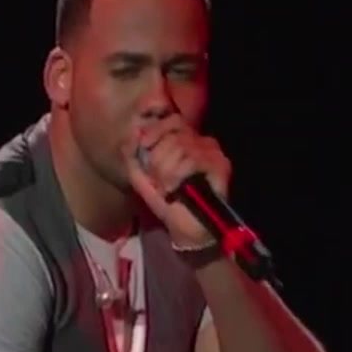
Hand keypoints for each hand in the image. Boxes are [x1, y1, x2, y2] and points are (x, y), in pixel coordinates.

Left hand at [122, 116, 230, 247]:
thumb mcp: (142, 177)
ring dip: (166, 171)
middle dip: (158, 159)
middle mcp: (203, 142)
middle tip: (158, 181)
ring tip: (167, 188)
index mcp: (186, 141)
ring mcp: (213, 153)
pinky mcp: (220, 166)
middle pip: (173, 135)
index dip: (155, 130)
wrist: (187, 231)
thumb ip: (133, 155)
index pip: (172, 120)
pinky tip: (175, 189)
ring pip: (180, 148)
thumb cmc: (168, 203)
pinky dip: (177, 176)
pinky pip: (192, 160)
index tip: (144, 146)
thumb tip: (131, 133)